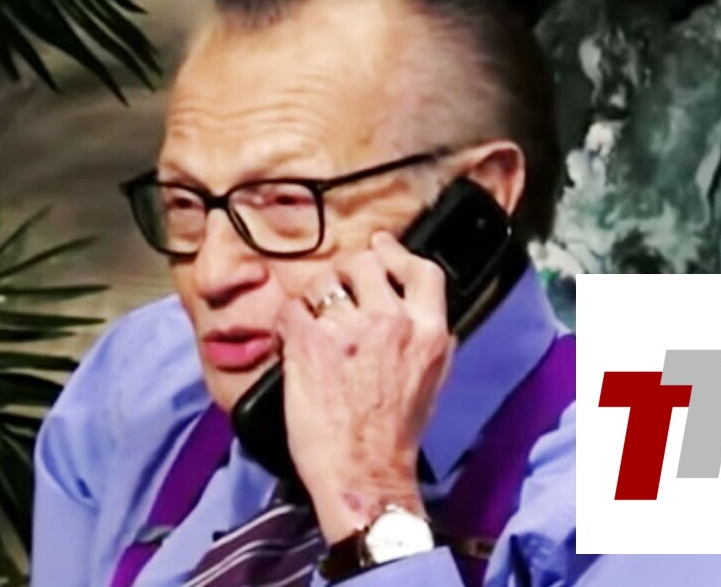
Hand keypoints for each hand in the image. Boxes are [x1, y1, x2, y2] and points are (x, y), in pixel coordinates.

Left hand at [276, 230, 455, 543]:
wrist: (363, 472)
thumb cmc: (394, 436)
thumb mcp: (432, 380)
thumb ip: (427, 338)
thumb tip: (414, 308)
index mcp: (429, 332)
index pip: (422, 270)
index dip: (398, 253)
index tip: (382, 247)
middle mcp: (392, 321)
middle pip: (366, 264)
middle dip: (347, 272)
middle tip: (335, 291)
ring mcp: (349, 328)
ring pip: (324, 280)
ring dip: (315, 297)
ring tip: (312, 323)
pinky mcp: (309, 341)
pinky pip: (292, 307)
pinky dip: (287, 320)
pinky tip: (290, 339)